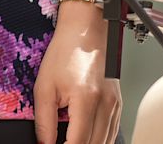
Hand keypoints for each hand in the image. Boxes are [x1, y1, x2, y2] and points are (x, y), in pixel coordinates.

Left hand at [33, 3, 120, 143]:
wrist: (86, 29)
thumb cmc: (66, 51)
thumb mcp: (44, 87)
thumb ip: (44, 121)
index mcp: (86, 98)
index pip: (78, 143)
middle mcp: (106, 103)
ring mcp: (115, 102)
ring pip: (107, 141)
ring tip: (73, 141)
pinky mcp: (117, 101)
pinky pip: (113, 130)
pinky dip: (101, 140)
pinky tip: (88, 139)